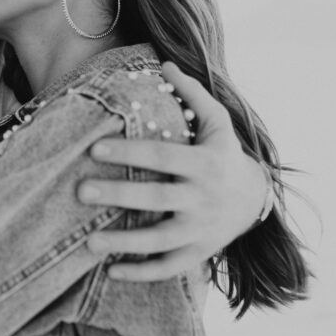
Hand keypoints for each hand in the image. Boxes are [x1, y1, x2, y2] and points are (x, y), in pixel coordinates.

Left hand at [80, 61, 266, 280]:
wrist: (255, 199)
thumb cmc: (225, 153)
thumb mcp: (218, 121)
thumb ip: (193, 93)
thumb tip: (165, 62)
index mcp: (205, 163)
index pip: (162, 156)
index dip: (129, 153)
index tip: (94, 149)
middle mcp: (203, 198)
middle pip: (156, 198)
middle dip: (117, 195)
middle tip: (80, 192)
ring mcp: (201, 229)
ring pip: (160, 240)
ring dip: (123, 243)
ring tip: (87, 241)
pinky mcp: (198, 253)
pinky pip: (168, 268)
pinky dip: (140, 272)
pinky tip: (109, 270)